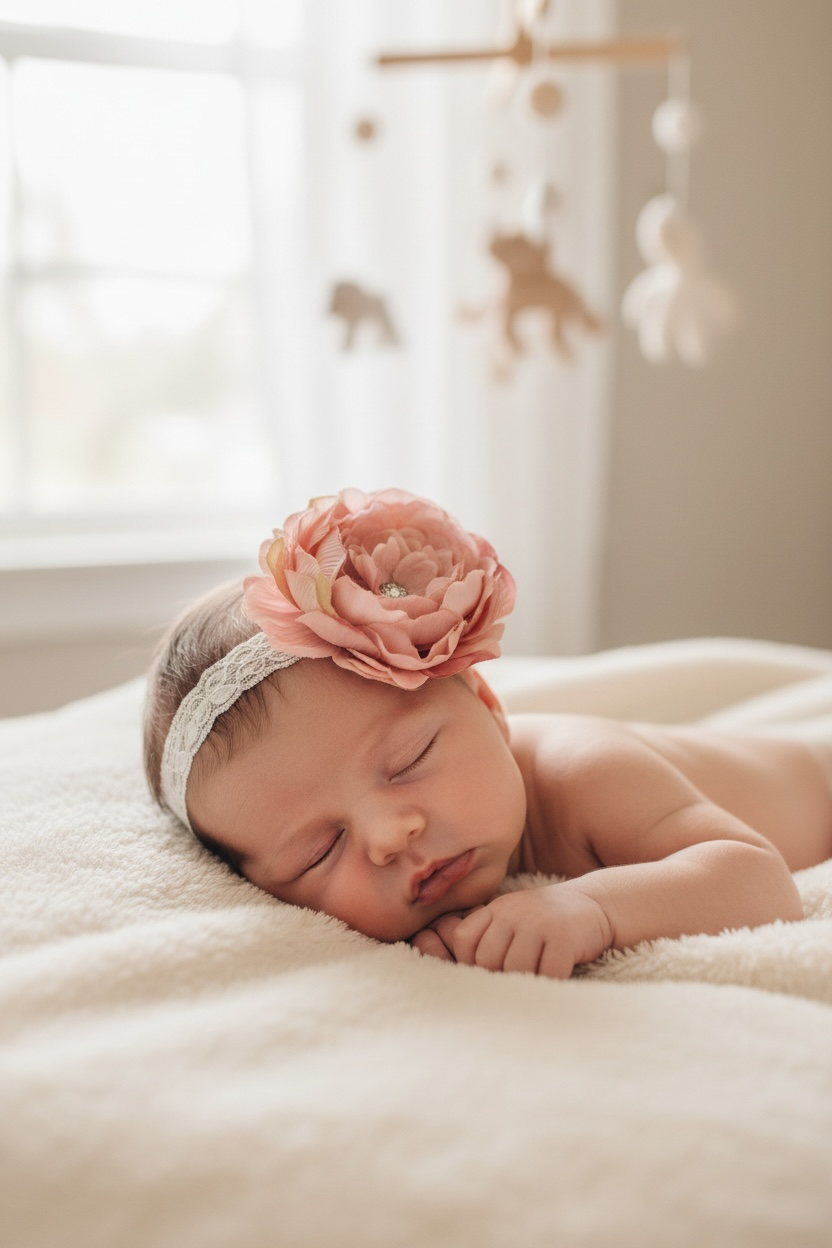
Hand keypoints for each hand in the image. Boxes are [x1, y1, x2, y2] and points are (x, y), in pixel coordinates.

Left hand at [412, 884, 612, 978]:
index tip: (490, 973)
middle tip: (515, 985)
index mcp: (496, 909)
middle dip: (499, 978)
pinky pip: (547, 972)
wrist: (596, 904)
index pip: (464, 940)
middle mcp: (513, 913)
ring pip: (515, 969)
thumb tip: (462, 972)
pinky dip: (550, 983)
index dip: (471, 963)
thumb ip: (489, 937)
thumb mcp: (513, 918)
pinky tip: (556, 980)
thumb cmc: (547, 922)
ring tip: (536, 983)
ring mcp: (538, 923)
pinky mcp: (564, 937)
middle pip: (487, 959)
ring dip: (526, 983)